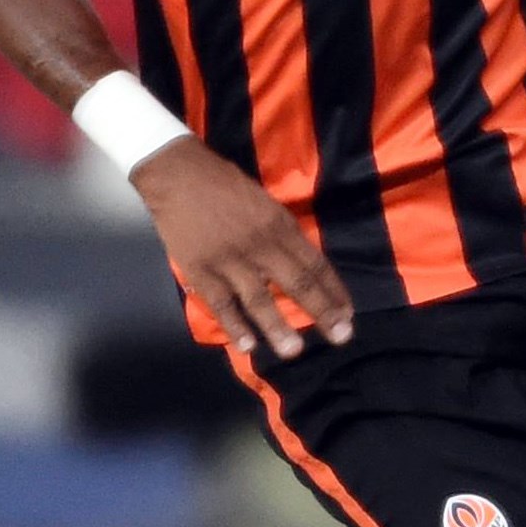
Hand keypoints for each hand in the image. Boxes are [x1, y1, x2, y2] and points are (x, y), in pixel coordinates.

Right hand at [132, 143, 354, 358]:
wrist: (177, 175)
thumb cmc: (225, 186)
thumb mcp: (265, 202)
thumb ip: (282, 234)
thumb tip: (303, 265)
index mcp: (279, 225)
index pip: (314, 264)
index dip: (333, 291)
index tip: (347, 314)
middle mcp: (260, 245)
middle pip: (297, 283)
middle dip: (321, 312)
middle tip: (341, 338)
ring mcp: (229, 260)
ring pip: (259, 299)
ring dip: (278, 327)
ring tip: (294, 351)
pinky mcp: (201, 270)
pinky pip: (221, 303)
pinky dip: (234, 325)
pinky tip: (247, 346)